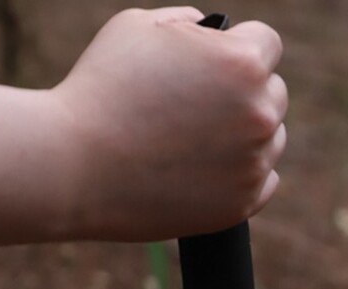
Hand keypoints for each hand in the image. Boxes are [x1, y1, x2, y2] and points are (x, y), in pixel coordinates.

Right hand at [53, 6, 287, 240]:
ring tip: (200, 140)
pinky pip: (264, 183)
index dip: (239, 48)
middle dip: (244, 93)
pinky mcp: (240, 206)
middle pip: (273, 94)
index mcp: (243, 64)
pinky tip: (212, 169)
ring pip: (271, 140)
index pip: (268, 44)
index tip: (217, 63)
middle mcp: (259, 115)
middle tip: (204, 105)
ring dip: (247, 135)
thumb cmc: (100, 90)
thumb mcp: (140, 27)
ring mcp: (252, 165)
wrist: (74, 167)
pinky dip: (244, 175)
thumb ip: (188, 23)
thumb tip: (214, 30)